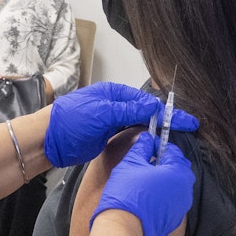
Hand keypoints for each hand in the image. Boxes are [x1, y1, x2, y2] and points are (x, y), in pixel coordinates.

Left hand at [44, 82, 198, 166]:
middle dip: (166, 119)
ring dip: (156, 129)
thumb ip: (127, 111)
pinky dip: (144, 137)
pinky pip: (130, 134)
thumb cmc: (70, 122)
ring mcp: (110, 120)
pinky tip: (155, 142)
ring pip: (139, 123)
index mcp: (113, 93)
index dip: (166, 112)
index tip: (186, 121)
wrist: (46, 140)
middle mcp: (114, 104)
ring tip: (176, 136)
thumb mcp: (101, 113)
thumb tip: (153, 109)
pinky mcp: (106, 135)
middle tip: (189, 128)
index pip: (145, 101)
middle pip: (145, 111)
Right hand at [89, 132, 194, 235]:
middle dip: (163, 162)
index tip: (146, 146)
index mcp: (177, 172)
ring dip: (163, 179)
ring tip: (142, 180)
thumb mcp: (131, 163)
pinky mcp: (174, 219)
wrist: (123, 228)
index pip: (173, 151)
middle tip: (144, 162)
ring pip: (175, 185)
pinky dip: (162, 195)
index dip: (158, 145)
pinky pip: (171, 201)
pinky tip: (145, 196)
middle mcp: (185, 190)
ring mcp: (181, 207)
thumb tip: (148, 138)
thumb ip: (142, 147)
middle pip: (177, 168)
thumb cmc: (126, 193)